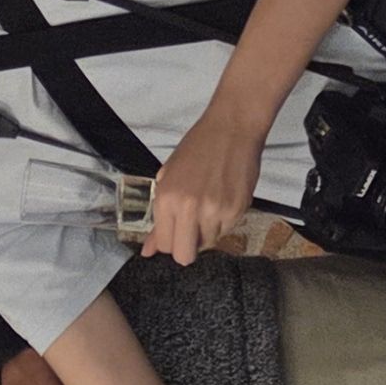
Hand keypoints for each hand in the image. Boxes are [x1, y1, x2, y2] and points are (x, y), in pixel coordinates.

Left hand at [146, 96, 271, 267]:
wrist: (232, 128)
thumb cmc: (197, 148)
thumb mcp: (168, 177)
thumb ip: (159, 217)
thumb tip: (148, 251)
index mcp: (167, 199)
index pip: (165, 246)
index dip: (170, 242)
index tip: (176, 233)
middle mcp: (189, 208)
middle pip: (184, 256)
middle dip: (186, 248)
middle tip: (191, 231)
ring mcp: (215, 211)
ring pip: (208, 243)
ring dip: (207, 230)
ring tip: (210, 204)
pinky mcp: (237, 210)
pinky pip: (227, 231)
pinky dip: (224, 221)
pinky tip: (223, 198)